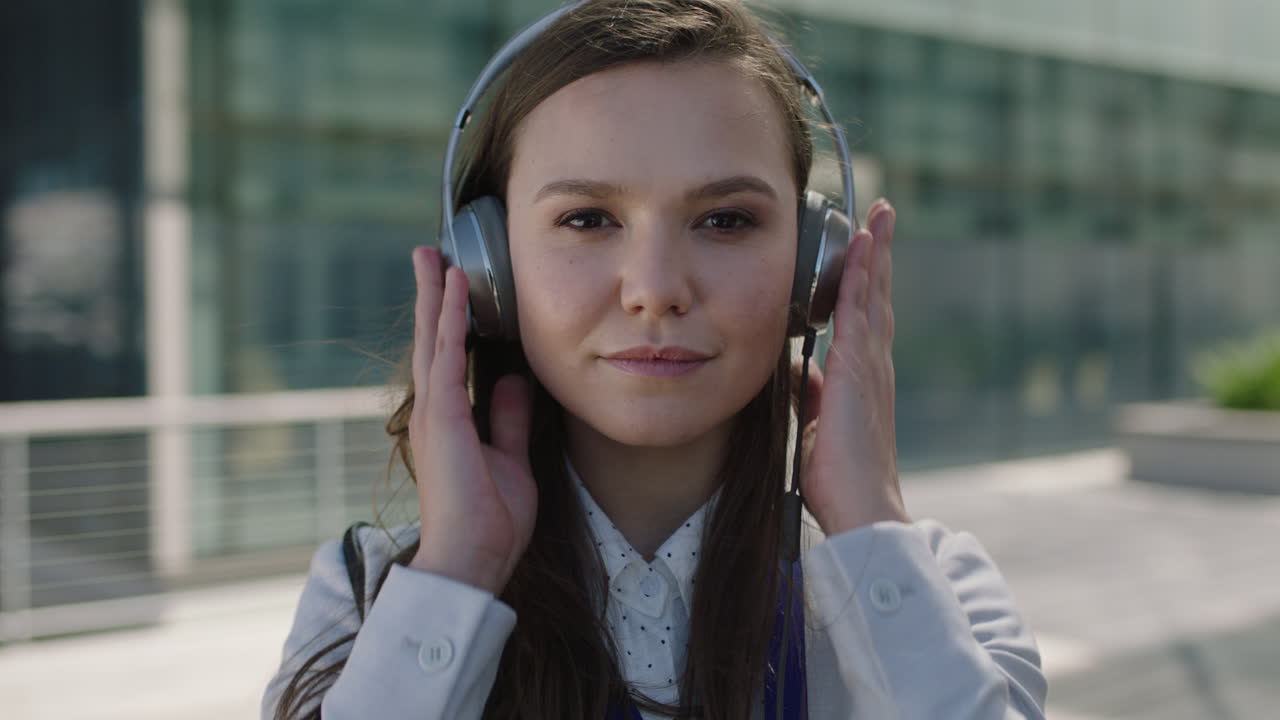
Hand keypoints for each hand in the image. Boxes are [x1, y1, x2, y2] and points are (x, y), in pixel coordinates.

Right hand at [406, 246, 536, 593]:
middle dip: (431, 295)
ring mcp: (436, 413)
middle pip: (432, 340)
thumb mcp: (509, 458)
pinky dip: (452, 320)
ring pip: (433, 339)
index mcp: (450, 421)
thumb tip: (514, 382)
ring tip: (432, 256)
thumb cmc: (489, 520)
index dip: (449, 320)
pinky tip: (456, 289)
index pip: (448, 358)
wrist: (472, 558)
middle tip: (427, 255)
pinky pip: (447, 357)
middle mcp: (436, 411)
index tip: (451, 285)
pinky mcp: (443, 418)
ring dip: (436, 295)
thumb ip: (508, 419)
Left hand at [794, 199, 910, 536]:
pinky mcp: (859, 371)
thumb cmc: (839, 475)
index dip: (865, 280)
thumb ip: (811, 390)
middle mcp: (872, 365)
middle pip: (877, 296)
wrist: (860, 507)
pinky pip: (860, 313)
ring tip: (878, 217)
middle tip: (883, 215)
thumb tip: (797, 367)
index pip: (864, 316)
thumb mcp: (816, 422)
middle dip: (879, 254)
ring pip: (872, 296)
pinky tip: (862, 250)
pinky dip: (862, 278)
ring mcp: (870, 366)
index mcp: (861, 377)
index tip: (866, 247)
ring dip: (874, 254)